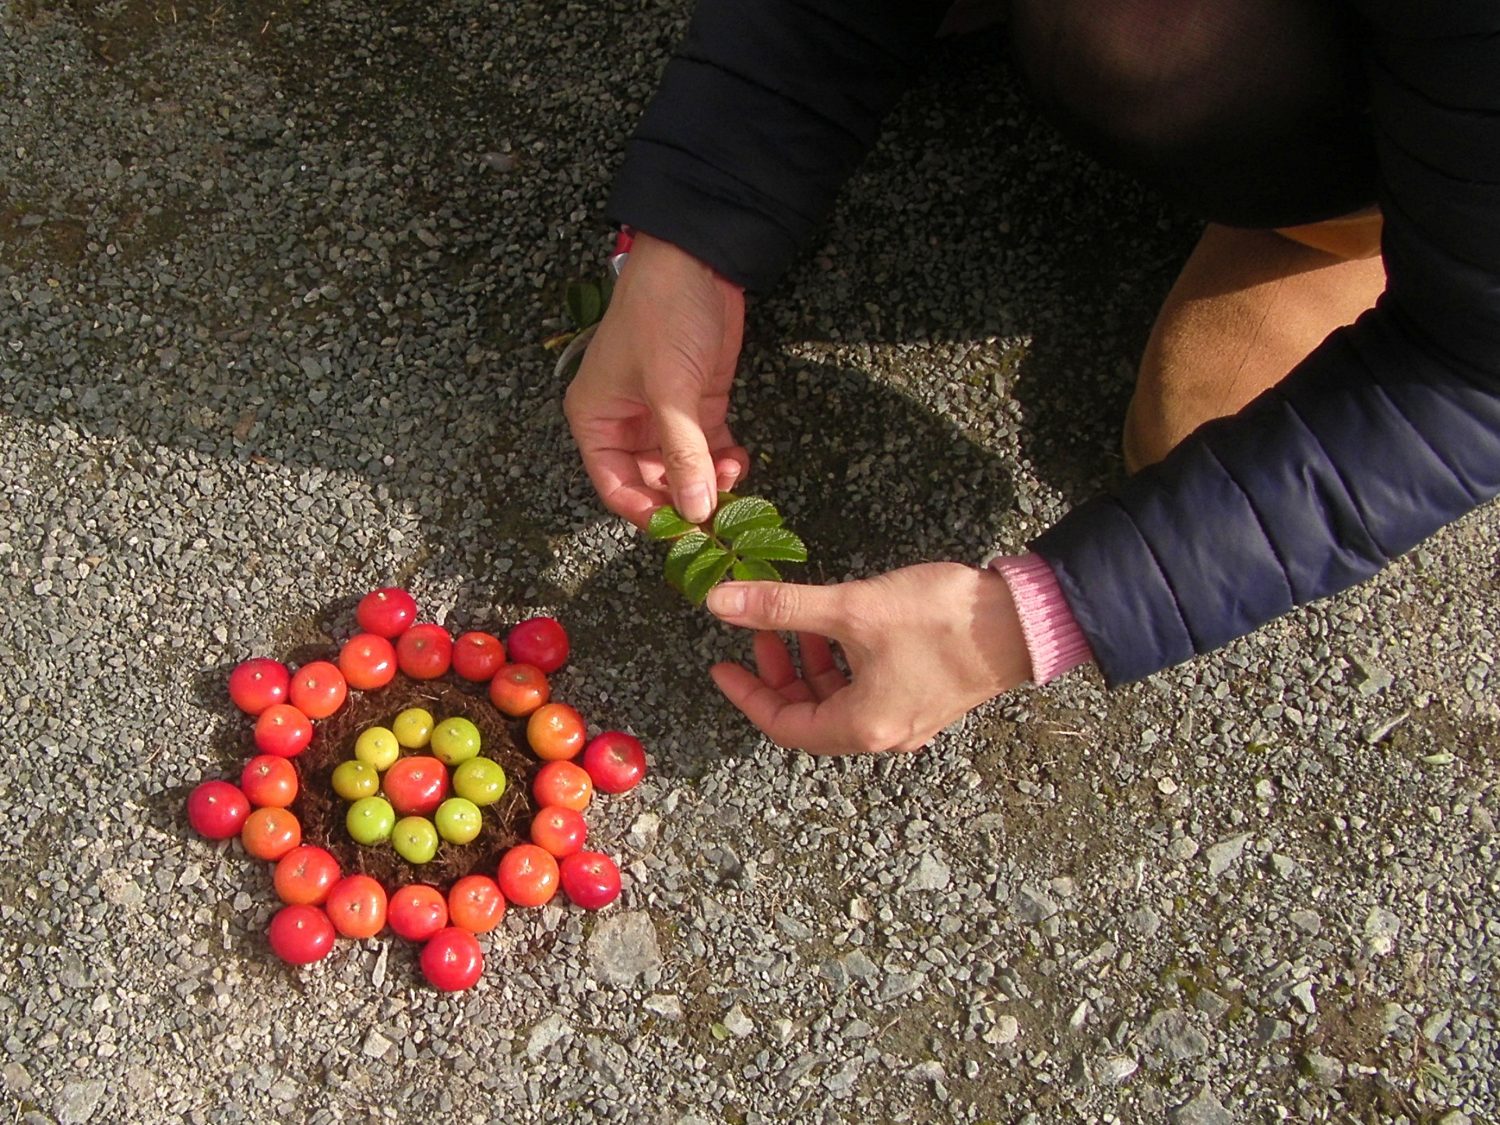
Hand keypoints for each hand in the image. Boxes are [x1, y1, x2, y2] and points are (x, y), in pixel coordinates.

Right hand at [563, 232, 749, 528]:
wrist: (698, 260)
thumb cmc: (662, 314)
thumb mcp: (670, 388)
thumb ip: (683, 453)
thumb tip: (696, 510)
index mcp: (597, 419)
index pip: (615, 486)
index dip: (647, 513)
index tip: (683, 530)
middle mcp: (626, 422)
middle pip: (652, 483)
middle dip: (685, 498)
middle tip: (719, 514)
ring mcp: (663, 414)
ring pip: (684, 468)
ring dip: (709, 480)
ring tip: (734, 479)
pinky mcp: (697, 403)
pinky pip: (708, 448)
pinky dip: (724, 460)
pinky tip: (740, 461)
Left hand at [705, 563, 1031, 753]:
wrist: (1023, 620)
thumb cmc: (941, 620)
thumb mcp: (852, 608)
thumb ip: (783, 608)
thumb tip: (722, 603)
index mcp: (860, 726)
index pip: (783, 725)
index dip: (747, 694)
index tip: (722, 665)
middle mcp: (883, 733)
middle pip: (810, 716)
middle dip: (779, 674)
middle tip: (761, 633)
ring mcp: (908, 718)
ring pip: (839, 701)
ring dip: (811, 665)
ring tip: (797, 623)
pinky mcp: (926, 697)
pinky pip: (867, 690)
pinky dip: (843, 663)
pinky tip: (841, 626)